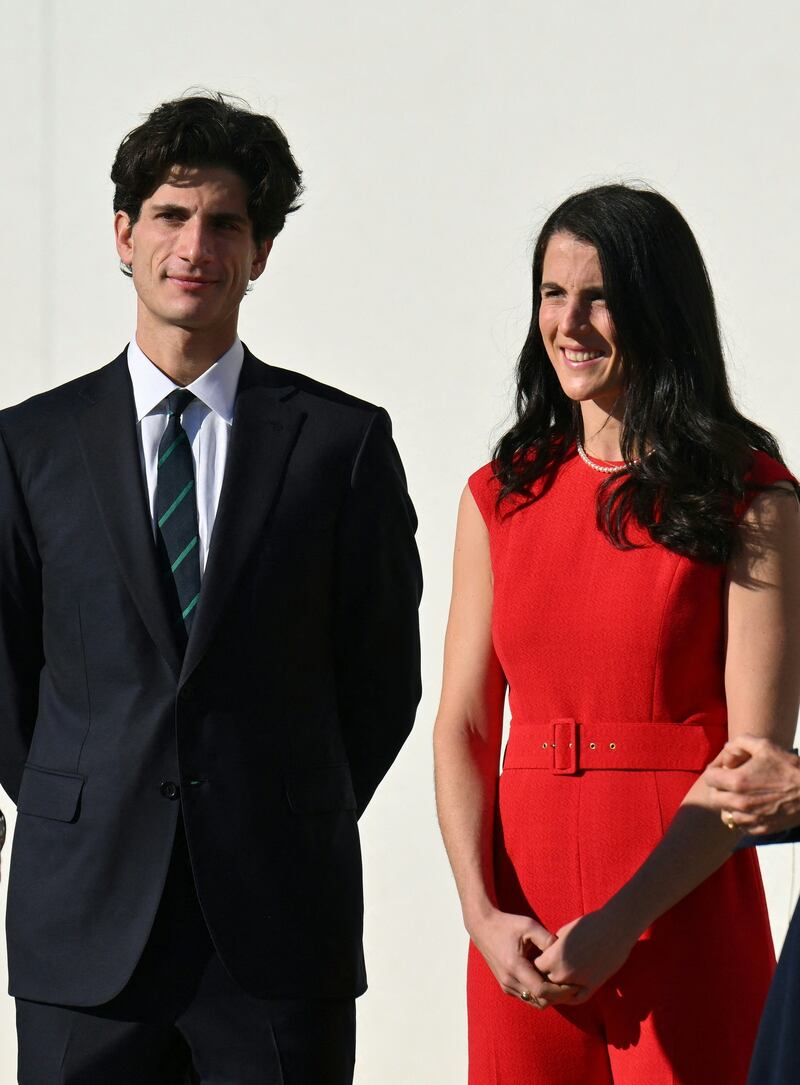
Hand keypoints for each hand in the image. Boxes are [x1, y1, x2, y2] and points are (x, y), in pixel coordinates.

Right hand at [468, 908, 582, 1008]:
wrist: (483, 927)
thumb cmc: (507, 924)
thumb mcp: (529, 926)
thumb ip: (547, 939)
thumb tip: (564, 955)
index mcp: (515, 966)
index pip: (542, 991)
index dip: (560, 991)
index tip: (574, 983)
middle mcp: (509, 980)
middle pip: (540, 1001)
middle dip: (558, 996)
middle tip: (572, 986)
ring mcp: (506, 985)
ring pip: (534, 1002)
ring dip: (549, 996)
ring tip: (562, 983)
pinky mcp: (505, 986)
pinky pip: (527, 997)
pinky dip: (539, 993)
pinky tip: (548, 980)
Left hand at [532, 908, 637, 1002]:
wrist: (615, 928)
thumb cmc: (589, 924)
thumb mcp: (564, 932)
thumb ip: (553, 947)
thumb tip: (547, 955)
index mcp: (554, 957)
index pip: (536, 967)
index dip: (538, 962)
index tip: (541, 959)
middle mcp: (563, 972)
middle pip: (545, 981)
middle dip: (545, 976)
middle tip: (546, 972)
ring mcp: (579, 982)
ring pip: (558, 993)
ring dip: (557, 988)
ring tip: (557, 980)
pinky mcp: (593, 987)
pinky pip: (575, 999)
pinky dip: (569, 996)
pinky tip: (568, 990)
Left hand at [703, 734, 799, 834]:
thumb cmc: (790, 768)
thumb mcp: (765, 745)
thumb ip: (740, 742)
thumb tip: (727, 748)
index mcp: (738, 782)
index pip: (709, 778)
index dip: (715, 770)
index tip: (726, 768)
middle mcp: (740, 803)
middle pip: (714, 797)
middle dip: (720, 787)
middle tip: (733, 780)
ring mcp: (750, 818)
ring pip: (726, 814)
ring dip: (730, 804)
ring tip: (743, 794)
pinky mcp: (761, 829)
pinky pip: (742, 825)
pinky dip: (743, 817)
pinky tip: (754, 806)